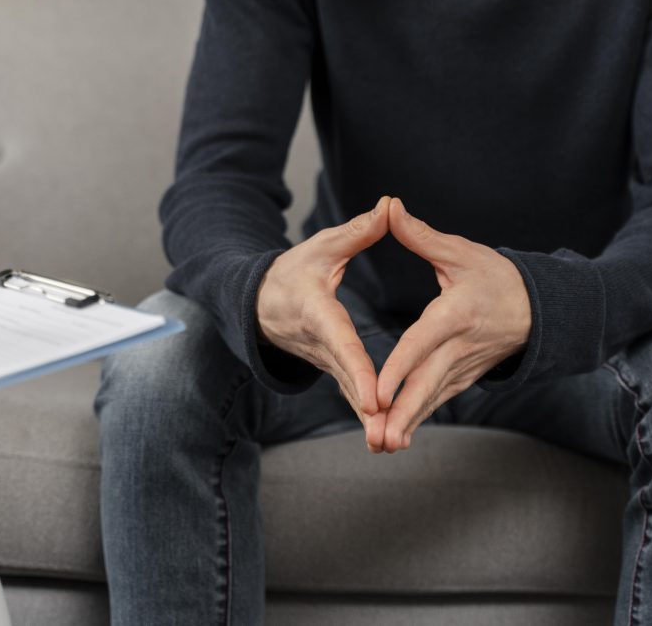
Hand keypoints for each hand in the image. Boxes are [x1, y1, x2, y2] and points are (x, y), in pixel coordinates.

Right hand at [256, 196, 390, 445]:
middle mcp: (319, 343)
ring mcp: (324, 360)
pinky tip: (386, 436)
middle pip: (346, 378)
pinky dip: (366, 415)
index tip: (375, 395)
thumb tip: (391, 207)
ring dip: (368, 419)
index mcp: (318, 312)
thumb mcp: (322, 246)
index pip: (341, 342)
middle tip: (385, 432)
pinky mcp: (332, 368)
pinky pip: (350, 392)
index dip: (358, 368)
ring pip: (348, 391)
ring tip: (390, 443)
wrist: (260, 302)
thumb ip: (358, 232)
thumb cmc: (293, 270)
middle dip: (365, 406)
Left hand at [373, 198, 530, 452]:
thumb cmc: (498, 276)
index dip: (400, 367)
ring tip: (382, 445)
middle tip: (378, 436)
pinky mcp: (464, 377)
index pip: (422, 343)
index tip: (379, 391)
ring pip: (432, 398)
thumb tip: (389, 207)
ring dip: (408, 422)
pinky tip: (396, 437)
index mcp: (456, 314)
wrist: (541, 308)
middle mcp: (460, 346)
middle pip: (427, 383)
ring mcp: (464, 366)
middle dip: (401, 411)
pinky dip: (418, 419)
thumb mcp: (461, 252)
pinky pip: (438, 400)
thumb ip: (421, 235)